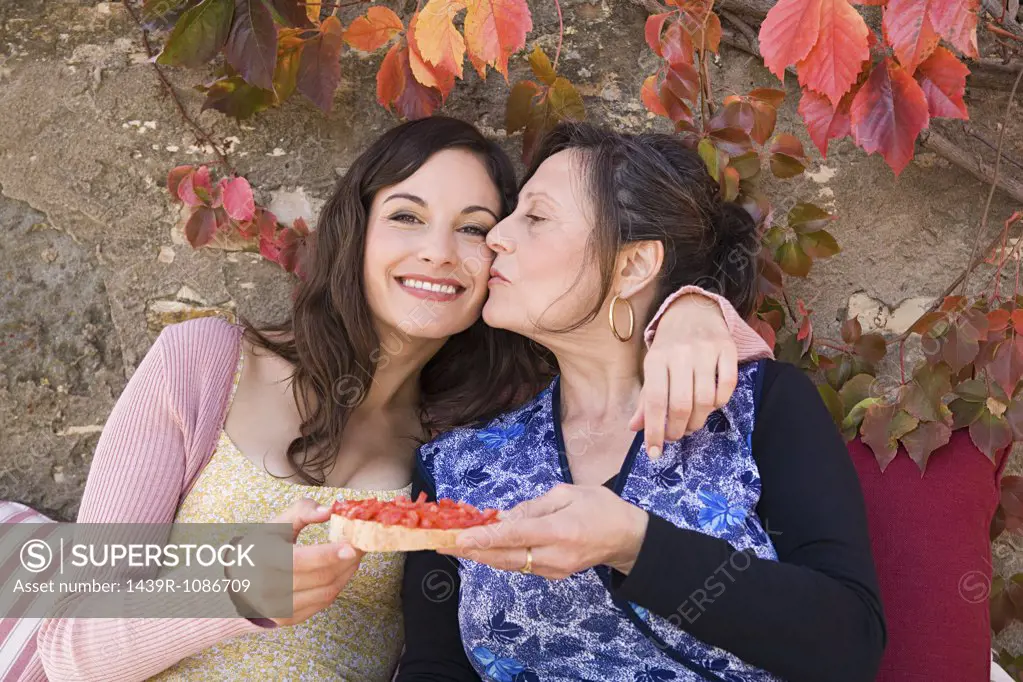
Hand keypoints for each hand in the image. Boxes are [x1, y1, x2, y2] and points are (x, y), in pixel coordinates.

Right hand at [228, 498, 363, 625]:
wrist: (239, 580)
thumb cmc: (263, 546)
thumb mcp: (277, 524)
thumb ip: (303, 511)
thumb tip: (330, 510)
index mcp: (262, 559)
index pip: (299, 561)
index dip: (328, 554)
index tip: (352, 545)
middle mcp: (267, 587)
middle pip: (320, 577)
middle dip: (347, 561)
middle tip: (363, 544)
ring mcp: (278, 607)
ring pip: (326, 592)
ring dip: (347, 573)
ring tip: (355, 555)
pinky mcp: (288, 619)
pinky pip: (323, 603)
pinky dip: (338, 585)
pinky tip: (343, 570)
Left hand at [437, 484, 648, 578]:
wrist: (627, 539)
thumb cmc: (601, 507)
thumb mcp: (569, 493)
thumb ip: (534, 506)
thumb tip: (505, 517)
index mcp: (560, 530)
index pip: (515, 535)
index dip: (485, 538)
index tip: (459, 538)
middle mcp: (554, 555)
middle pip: (504, 557)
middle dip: (471, 552)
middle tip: (441, 545)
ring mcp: (553, 570)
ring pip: (509, 564)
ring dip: (481, 556)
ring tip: (453, 546)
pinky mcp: (553, 575)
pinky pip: (520, 566)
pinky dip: (499, 557)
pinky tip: (483, 549)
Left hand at [631, 292, 738, 456]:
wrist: (693, 310)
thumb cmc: (669, 345)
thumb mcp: (652, 368)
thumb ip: (646, 398)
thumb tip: (635, 428)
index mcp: (656, 359)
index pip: (654, 401)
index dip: (654, 430)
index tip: (655, 453)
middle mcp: (680, 353)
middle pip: (680, 404)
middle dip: (677, 429)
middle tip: (676, 436)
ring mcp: (705, 350)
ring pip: (705, 398)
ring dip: (698, 420)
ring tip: (691, 423)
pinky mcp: (727, 348)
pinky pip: (728, 385)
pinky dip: (720, 402)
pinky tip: (711, 405)